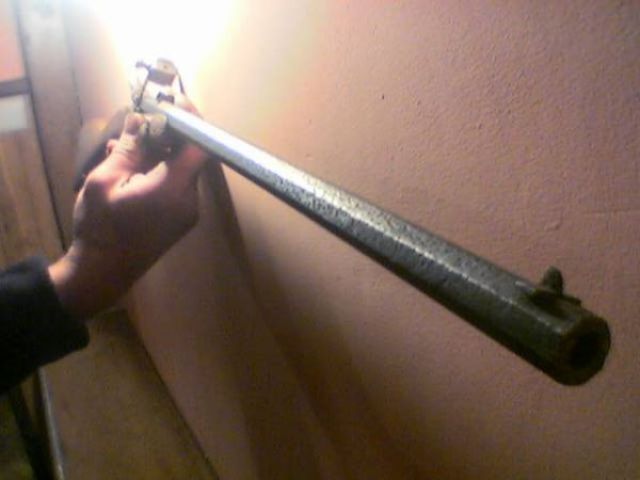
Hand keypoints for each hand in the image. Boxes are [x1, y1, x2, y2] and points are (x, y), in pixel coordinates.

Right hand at [48, 101, 206, 318]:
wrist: (103, 272)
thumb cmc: (101, 227)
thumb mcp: (105, 180)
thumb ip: (129, 148)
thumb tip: (140, 118)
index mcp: (174, 188)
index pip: (200, 145)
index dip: (191, 121)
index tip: (172, 105)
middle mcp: (190, 200)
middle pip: (190, 156)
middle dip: (166, 135)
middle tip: (137, 124)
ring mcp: (187, 212)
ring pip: (180, 170)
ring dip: (157, 154)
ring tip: (121, 149)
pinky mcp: (180, 219)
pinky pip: (174, 186)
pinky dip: (157, 172)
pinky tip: (129, 169)